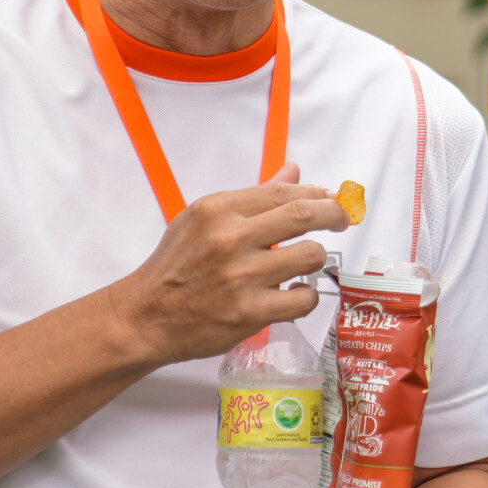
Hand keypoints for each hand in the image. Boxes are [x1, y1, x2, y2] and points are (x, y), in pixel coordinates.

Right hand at [109, 162, 347, 366]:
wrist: (146, 317)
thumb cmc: (175, 266)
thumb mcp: (202, 219)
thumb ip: (251, 197)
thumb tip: (293, 171)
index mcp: (218, 210)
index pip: (281, 191)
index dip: (315, 193)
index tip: (329, 198)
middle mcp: (231, 239)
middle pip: (304, 216)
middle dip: (334, 214)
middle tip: (342, 219)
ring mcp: (242, 278)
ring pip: (310, 256)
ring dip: (315, 258)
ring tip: (303, 263)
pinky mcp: (250, 313)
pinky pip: (303, 299)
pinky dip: (305, 295)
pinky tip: (293, 292)